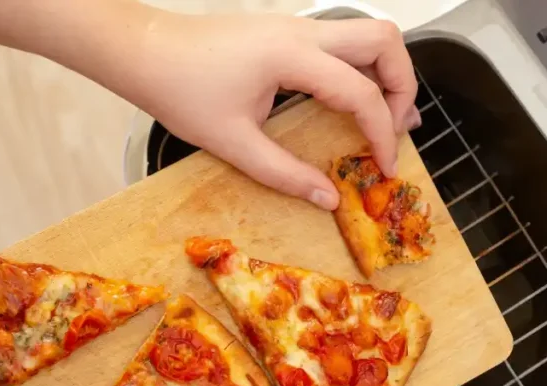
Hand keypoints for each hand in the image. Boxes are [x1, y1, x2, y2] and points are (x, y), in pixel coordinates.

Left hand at [59, 6, 419, 210]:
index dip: (382, 133)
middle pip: (384, 39)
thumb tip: (329, 200)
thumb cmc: (180, 91)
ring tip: (386, 119)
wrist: (144, 51)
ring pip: (369, 32)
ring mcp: (298, 25)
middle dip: (403, 86)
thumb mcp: (232, 143)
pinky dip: (363, 68)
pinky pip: (345, 41)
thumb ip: (285, 174)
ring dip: (387, 73)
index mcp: (291, 56)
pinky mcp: (289, 30)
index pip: (360, 91)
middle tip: (394, 131)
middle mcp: (304, 31)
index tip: (384, 169)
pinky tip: (354, 102)